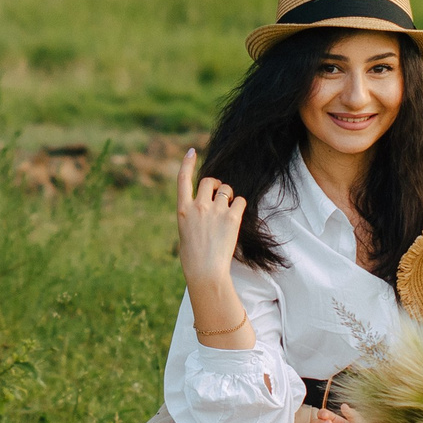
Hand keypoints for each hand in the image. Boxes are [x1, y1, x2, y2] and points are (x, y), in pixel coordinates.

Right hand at [176, 149, 246, 296]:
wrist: (205, 271)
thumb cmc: (193, 257)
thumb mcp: (185, 232)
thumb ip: (191, 215)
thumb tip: (200, 208)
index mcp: (182, 210)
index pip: (183, 179)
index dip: (187, 163)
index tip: (192, 152)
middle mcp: (198, 206)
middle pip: (209, 181)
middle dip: (216, 185)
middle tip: (220, 195)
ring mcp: (215, 211)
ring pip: (226, 190)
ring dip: (229, 197)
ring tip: (228, 211)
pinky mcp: (231, 218)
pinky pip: (240, 201)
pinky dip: (240, 206)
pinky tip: (236, 217)